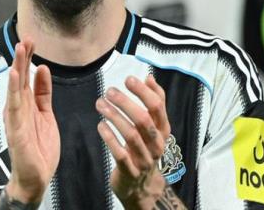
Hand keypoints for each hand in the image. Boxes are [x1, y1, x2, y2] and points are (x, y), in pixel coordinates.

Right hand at [3, 39, 59, 203]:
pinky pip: (14, 105)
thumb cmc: (40, 146)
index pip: (26, 75)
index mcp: (26, 103)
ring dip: (17, 66)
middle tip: (27, 37)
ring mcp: (15, 116)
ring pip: (15, 86)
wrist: (37, 176)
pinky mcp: (15, 128)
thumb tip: (43, 69)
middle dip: (23, 56)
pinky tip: (14, 73)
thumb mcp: (46, 113)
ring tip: (20, 48)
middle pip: (19, 77)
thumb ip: (43, 92)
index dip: (29, 57)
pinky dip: (13, 88)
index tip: (32, 40)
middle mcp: (18, 106)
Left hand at [96, 74, 175, 208]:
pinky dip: (109, 137)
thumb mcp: (153, 127)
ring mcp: (144, 159)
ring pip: (131, 135)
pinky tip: (100, 125)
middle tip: (109, 91)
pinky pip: (120, 153)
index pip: (158, 106)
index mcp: (163, 130)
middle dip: (126, 103)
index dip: (143, 91)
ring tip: (100, 104)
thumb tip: (149, 77)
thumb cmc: (144, 147)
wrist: (141, 187)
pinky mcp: (130, 171)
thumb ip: (154, 102)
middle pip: (144, 119)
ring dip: (114, 117)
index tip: (128, 79)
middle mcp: (156, 144)